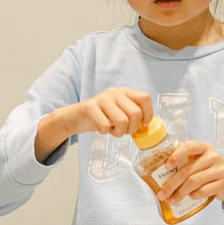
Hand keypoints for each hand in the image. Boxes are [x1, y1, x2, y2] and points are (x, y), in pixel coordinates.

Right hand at [35, 88, 152, 162]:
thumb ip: (133, 116)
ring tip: (112, 130)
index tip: (143, 125)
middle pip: (135, 113)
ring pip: (122, 121)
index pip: (145, 98)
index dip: (148, 114)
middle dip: (131, 129)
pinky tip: (101, 129)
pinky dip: (105, 132)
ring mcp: (102, 98)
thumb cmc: (101, 117)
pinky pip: (105, 125)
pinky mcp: (90, 107)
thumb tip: (148, 127)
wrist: (75, 117)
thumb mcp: (120, 113)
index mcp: (125, 92)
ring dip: (118, 132)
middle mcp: (115, 92)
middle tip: (123, 131)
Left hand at [157, 141, 223, 214]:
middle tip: (162, 194)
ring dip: (180, 193)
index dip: (176, 155)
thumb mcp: (203, 162)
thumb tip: (163, 177)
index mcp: (205, 148)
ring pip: (194, 182)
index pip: (189, 147)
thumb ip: (188, 164)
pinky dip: (194, 195)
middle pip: (188, 170)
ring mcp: (219, 170)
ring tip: (171, 200)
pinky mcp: (223, 183)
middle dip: (172, 184)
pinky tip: (189, 198)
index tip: (166, 167)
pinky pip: (204, 191)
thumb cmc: (212, 171)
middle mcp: (213, 156)